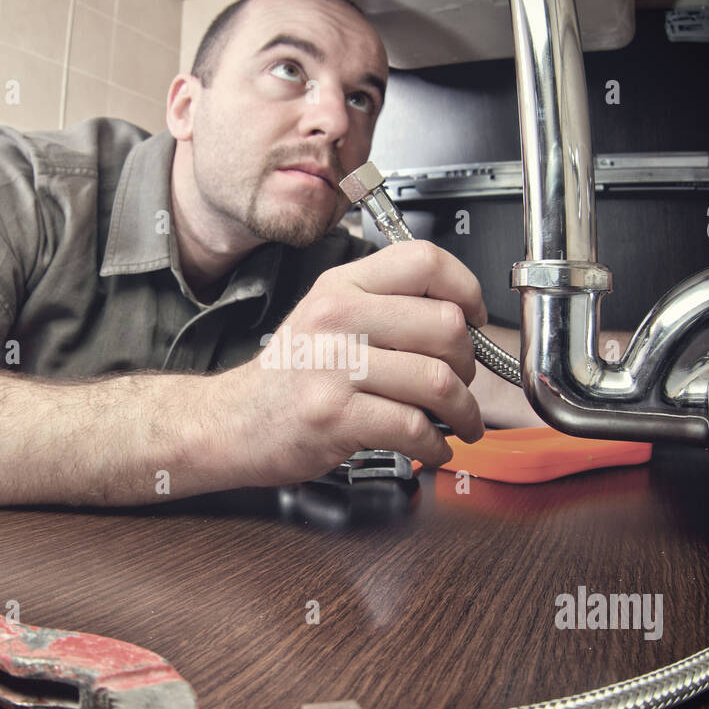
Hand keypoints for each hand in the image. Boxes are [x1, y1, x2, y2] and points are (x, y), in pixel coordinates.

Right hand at [214, 240, 487, 485]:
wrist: (234, 421)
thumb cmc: (289, 374)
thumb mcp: (327, 316)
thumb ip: (385, 305)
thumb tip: (459, 316)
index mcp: (342, 286)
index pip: (425, 261)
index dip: (467, 288)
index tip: (475, 316)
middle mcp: (337, 318)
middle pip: (445, 325)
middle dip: (469, 363)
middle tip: (463, 381)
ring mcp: (334, 367)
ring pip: (437, 380)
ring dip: (464, 412)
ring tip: (459, 422)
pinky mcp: (336, 416)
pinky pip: (414, 427)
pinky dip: (436, 446)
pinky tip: (432, 447)